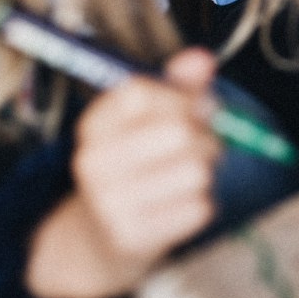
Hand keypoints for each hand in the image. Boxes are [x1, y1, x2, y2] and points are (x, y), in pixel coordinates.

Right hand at [29, 48, 221, 297]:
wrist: (98, 239)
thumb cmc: (137, 164)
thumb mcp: (150, 119)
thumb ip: (179, 86)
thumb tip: (202, 57)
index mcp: (95, 123)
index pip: (143, 90)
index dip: (182, 98)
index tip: (190, 110)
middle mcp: (93, 160)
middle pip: (178, 131)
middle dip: (204, 137)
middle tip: (199, 148)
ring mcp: (108, 201)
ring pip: (196, 171)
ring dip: (205, 173)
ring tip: (187, 178)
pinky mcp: (131, 237)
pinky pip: (198, 209)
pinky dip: (200, 206)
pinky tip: (178, 207)